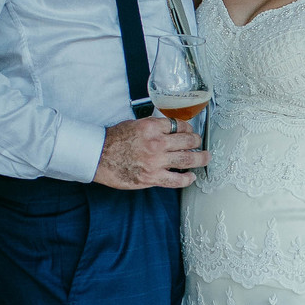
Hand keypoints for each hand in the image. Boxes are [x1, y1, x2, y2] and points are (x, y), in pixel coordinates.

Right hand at [93, 115, 208, 189]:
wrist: (98, 157)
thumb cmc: (113, 140)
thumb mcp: (134, 124)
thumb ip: (152, 127)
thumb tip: (168, 130)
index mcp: (151, 127)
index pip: (178, 124)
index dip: (187, 128)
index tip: (189, 131)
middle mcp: (157, 143)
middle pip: (187, 140)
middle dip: (197, 141)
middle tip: (199, 143)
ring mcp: (156, 161)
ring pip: (187, 159)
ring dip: (200, 158)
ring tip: (205, 157)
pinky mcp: (152, 177)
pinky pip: (176, 180)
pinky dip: (187, 179)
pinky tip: (192, 177)